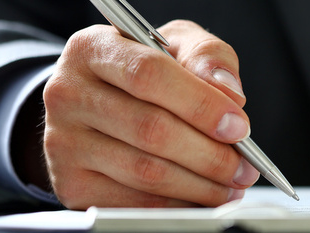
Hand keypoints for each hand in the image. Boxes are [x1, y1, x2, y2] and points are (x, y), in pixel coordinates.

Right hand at [43, 20, 258, 208]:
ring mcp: (64, 143)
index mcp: (93, 49)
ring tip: (231, 185)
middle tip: (244, 167)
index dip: (201, 104)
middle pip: (151, 129)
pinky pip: (134, 203)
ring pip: (146, 172)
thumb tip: (229, 93)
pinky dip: (178, 205)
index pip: (149, 75)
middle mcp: (68, 93)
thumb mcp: (179, 45)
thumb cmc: (147, 70)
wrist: (102, 99)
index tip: (238, 126)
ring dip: (201, 185)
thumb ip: (208, 57)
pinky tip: (202, 198)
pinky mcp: (71, 183)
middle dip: (210, 155)